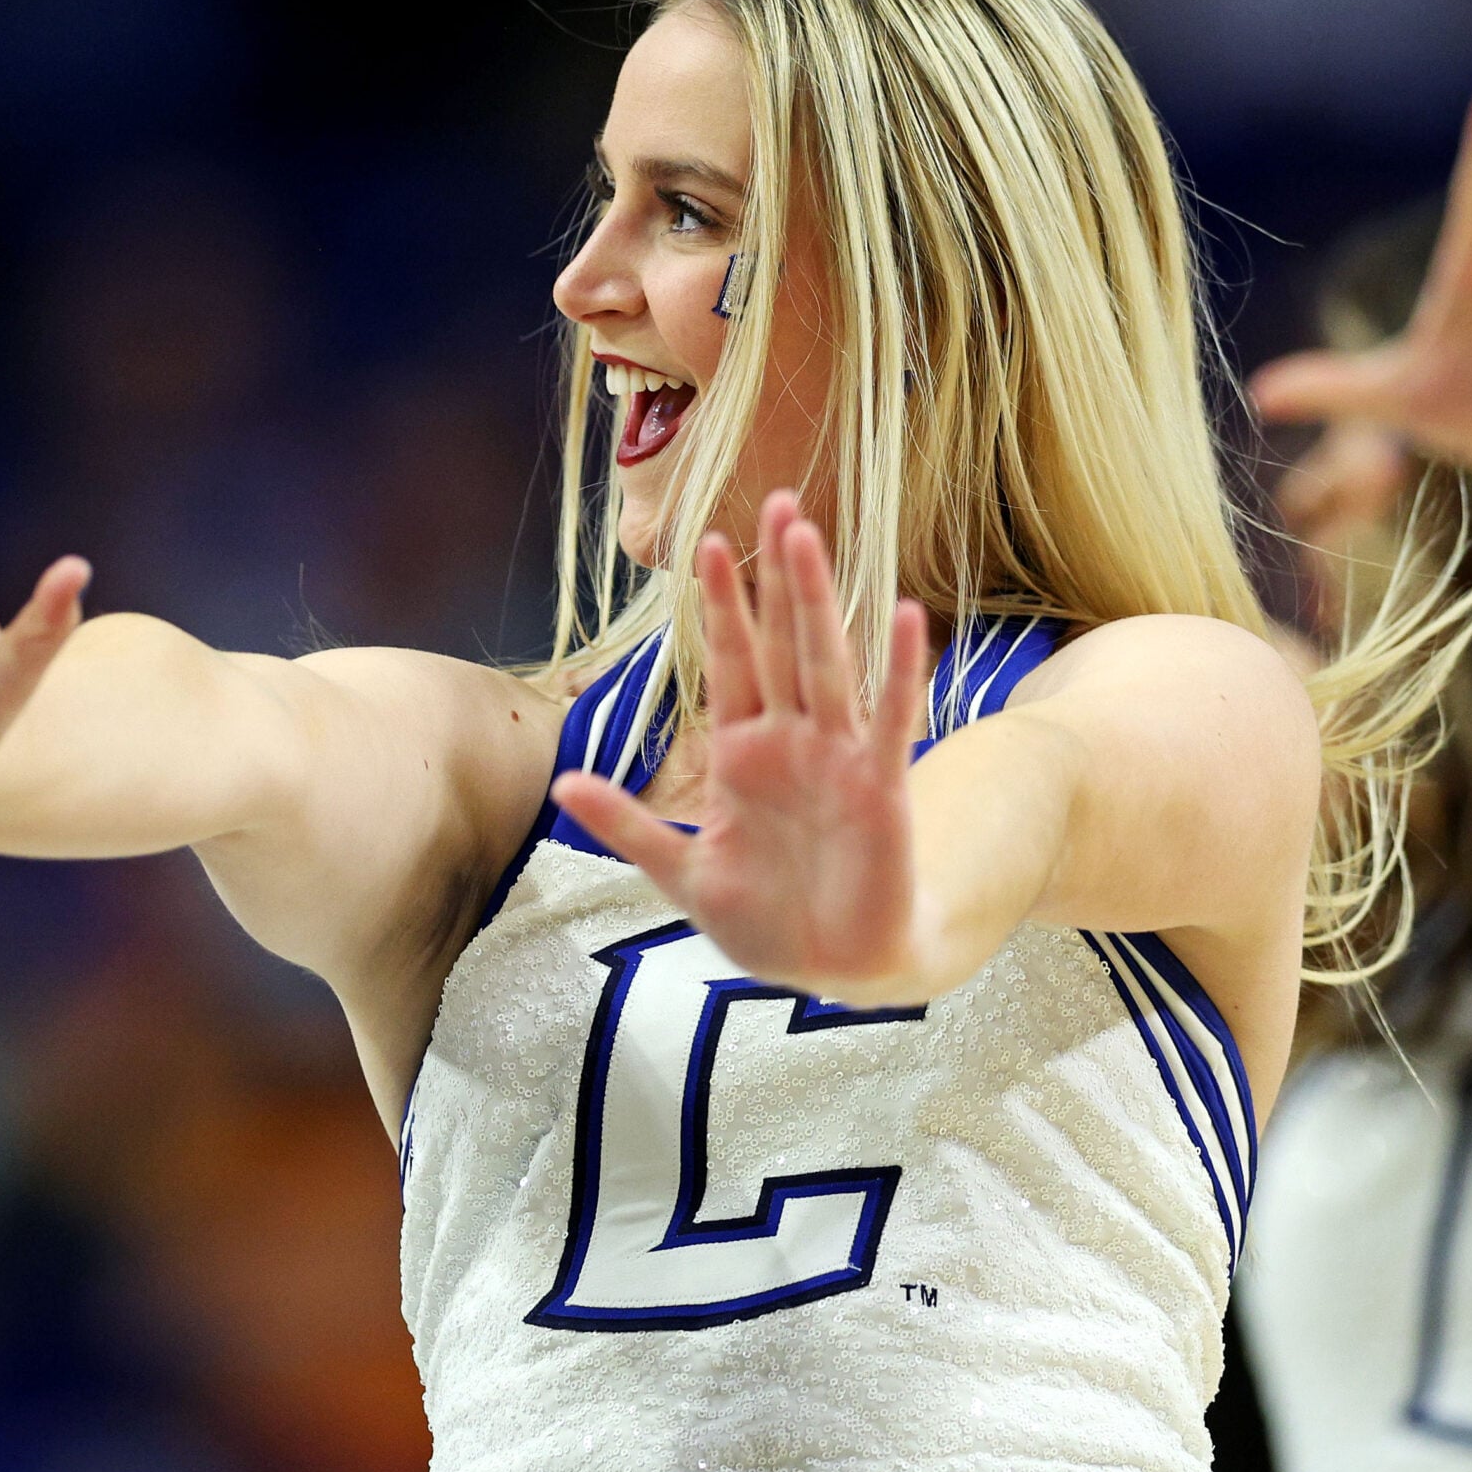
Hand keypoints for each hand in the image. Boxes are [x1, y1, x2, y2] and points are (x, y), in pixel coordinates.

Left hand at [551, 491, 930, 998]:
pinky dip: (901, 671)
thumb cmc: (765, 919)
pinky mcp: (881, 789)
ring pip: (826, 662)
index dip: (721, 606)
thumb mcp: (679, 872)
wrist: (831, 970)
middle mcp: (793, 742)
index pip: (731, 662)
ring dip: (818, 601)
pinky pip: (891, 721)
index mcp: (743, 755)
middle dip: (777, 576)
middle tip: (777, 501)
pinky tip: (909, 616)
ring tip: (809, 537)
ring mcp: (838, 759)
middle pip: (782, 642)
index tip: (705, 544)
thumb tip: (562, 785)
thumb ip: (627, 824)